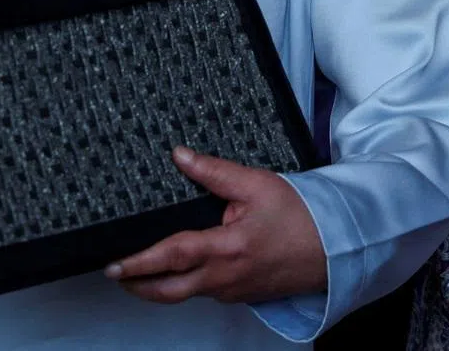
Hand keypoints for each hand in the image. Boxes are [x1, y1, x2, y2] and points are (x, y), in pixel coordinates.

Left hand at [106, 146, 326, 304]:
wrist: (336, 248)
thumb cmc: (300, 216)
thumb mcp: (256, 184)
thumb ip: (213, 172)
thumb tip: (179, 155)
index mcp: (226, 250)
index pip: (172, 258)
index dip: (139, 262)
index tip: (115, 265)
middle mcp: (225, 278)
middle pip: (170, 290)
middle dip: (138, 285)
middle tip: (113, 274)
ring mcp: (233, 290)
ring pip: (186, 293)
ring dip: (158, 286)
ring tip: (136, 271)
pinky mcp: (242, 293)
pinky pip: (205, 291)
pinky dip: (183, 284)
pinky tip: (176, 268)